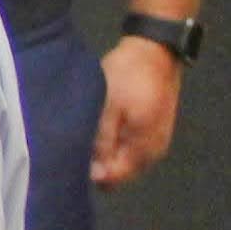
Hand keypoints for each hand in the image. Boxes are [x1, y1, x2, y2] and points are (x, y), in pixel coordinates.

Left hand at [90, 36, 182, 190]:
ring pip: (125, 160)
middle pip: (120, 173)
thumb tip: (96, 176)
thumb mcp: (109, 108)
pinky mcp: (154, 130)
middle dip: (99, 165)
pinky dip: (116, 143)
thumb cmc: (129, 76)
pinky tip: (103, 128)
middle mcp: (155, 151)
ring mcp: (157, 141)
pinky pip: (131, 147)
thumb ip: (102, 143)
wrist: (156, 50)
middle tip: (78, 143)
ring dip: (106, 154)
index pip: (114, 179)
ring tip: (90, 133)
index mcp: (145, 148)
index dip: (91, 174)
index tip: (73, 157)